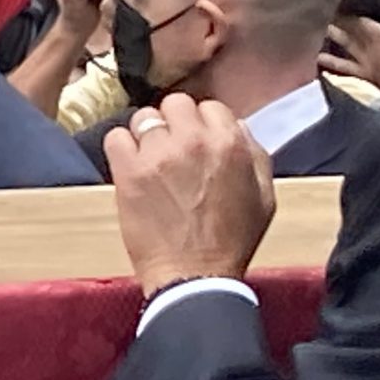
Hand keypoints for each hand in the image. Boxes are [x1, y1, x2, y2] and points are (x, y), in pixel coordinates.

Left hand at [104, 94, 276, 298]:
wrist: (195, 276)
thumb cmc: (230, 241)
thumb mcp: (264, 196)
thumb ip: (253, 154)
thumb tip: (236, 126)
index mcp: (231, 144)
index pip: (209, 107)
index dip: (202, 124)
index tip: (196, 141)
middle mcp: (195, 142)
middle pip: (174, 104)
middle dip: (173, 123)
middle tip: (171, 149)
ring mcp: (159, 155)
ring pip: (143, 117)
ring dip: (146, 136)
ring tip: (150, 161)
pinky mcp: (129, 171)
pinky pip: (115, 137)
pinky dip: (120, 149)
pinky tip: (130, 167)